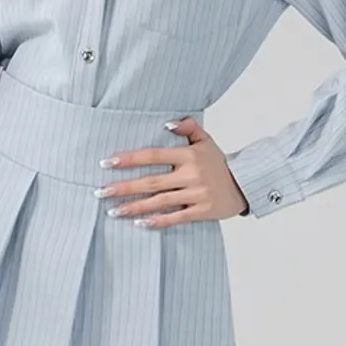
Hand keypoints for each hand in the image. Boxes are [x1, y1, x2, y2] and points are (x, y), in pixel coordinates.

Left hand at [95, 115, 248, 225]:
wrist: (244, 184)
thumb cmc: (219, 163)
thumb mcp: (206, 141)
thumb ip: (188, 128)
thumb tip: (167, 123)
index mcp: (188, 155)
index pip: (153, 156)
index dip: (129, 159)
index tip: (107, 163)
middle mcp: (191, 175)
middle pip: (150, 182)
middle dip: (123, 187)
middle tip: (100, 191)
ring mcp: (196, 194)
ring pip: (159, 202)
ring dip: (134, 207)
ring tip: (112, 211)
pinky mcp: (201, 211)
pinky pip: (175, 217)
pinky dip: (157, 221)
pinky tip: (138, 223)